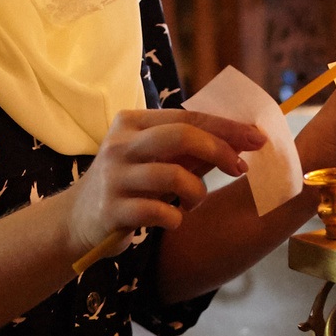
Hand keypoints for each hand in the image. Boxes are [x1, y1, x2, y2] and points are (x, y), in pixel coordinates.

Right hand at [63, 108, 264, 262]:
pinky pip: (161, 212)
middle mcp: (119, 144)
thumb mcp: (153, 157)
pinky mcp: (112, 210)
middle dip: (220, 150)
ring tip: (193, 203)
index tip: (257, 138)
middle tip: (241, 168)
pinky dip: (177, 218)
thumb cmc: (128, 183)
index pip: (187, 116)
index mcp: (131, 122)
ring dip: (197, 193)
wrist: (77, 219)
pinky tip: (172, 219)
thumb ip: (190, 147)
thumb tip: (241, 139)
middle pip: (180, 135)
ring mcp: (114, 177)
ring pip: (174, 176)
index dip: (226, 127)